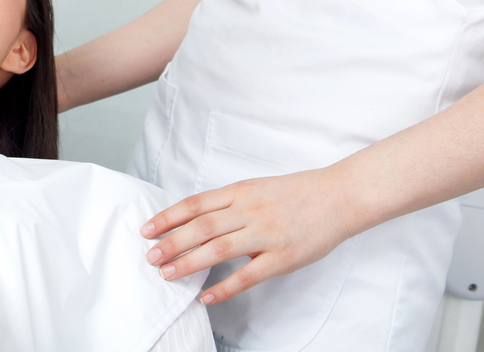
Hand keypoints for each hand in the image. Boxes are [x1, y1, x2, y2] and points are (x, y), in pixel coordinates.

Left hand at [142, 167, 354, 303]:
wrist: (337, 197)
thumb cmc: (294, 193)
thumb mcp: (255, 188)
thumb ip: (229, 203)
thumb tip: (198, 220)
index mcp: (240, 191)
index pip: (195, 204)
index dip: (168, 217)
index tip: (147, 229)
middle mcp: (249, 210)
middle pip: (201, 227)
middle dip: (171, 242)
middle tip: (150, 256)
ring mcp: (266, 234)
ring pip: (219, 249)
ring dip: (189, 262)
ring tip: (168, 273)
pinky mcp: (283, 258)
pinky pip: (248, 276)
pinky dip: (225, 287)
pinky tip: (207, 296)